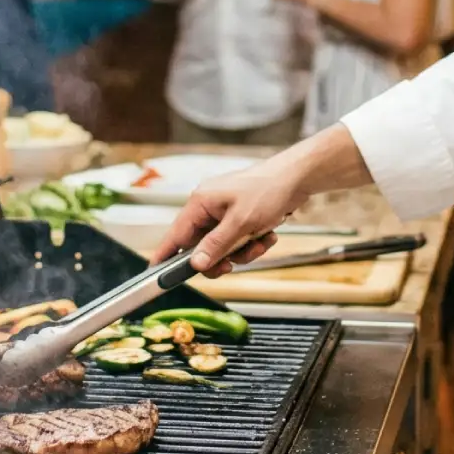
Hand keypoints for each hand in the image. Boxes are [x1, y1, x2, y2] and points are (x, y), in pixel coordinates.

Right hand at [152, 157, 309, 275]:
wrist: (297, 178)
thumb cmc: (268, 190)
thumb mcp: (240, 223)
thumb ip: (215, 245)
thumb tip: (195, 264)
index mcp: (200, 202)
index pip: (175, 234)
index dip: (166, 256)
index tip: (156, 275)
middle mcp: (208, 206)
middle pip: (201, 246)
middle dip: (220, 257)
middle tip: (231, 265)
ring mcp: (224, 212)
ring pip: (222, 247)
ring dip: (242, 251)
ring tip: (259, 241)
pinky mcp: (239, 217)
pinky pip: (238, 241)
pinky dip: (252, 243)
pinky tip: (267, 235)